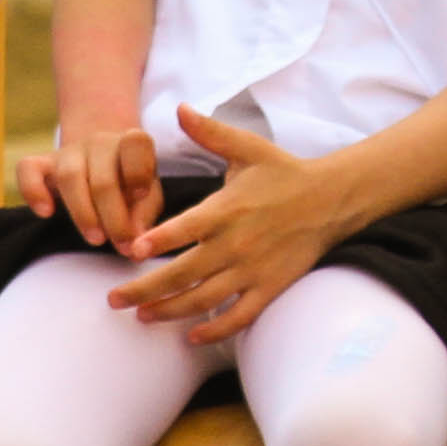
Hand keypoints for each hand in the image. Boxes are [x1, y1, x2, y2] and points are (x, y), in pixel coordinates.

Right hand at [21, 118, 166, 247]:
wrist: (102, 164)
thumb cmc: (130, 186)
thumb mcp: (147, 197)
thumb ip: (144, 216)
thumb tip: (136, 246)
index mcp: (131, 143)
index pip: (135, 143)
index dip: (138, 171)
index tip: (140, 196)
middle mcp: (99, 142)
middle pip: (102, 178)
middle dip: (114, 217)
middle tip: (122, 244)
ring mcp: (69, 152)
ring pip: (69, 177)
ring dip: (83, 213)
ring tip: (96, 239)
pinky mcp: (42, 163)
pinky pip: (27, 169)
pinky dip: (33, 191)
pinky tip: (46, 213)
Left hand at [109, 107, 357, 344]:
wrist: (332, 199)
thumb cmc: (284, 173)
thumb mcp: (248, 147)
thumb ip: (210, 132)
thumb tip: (179, 108)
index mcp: (227, 209)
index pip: (186, 228)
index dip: (158, 241)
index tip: (133, 251)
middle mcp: (237, 243)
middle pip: (184, 273)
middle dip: (145, 289)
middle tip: (114, 300)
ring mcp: (253, 270)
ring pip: (205, 300)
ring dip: (171, 311)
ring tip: (143, 317)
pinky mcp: (269, 288)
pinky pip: (239, 317)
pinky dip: (216, 331)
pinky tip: (192, 337)